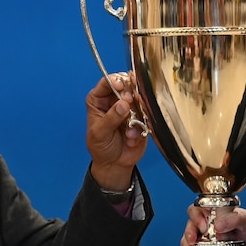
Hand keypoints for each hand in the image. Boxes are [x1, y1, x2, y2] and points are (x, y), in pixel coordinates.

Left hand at [86, 73, 148, 192]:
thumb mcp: (100, 133)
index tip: (121, 88)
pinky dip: (140, 127)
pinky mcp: (141, 118)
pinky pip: (146, 116)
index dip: (115, 82)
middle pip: (127, 87)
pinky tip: (131, 138)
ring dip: (135, 116)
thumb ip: (110, 118)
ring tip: (127, 131)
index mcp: (99, 99)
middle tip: (128, 106)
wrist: (115, 164)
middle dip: (129, 97)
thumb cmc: (101, 147)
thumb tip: (123, 104)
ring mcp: (130, 109)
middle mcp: (114, 101)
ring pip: (139, 100)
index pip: (107, 82)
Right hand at [181, 204, 245, 245]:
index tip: (204, 226)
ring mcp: (210, 239)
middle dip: (189, 232)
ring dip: (187, 244)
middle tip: (193, 240)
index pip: (200, 208)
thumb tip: (218, 224)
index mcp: (218, 212)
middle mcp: (211, 224)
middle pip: (191, 224)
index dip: (197, 216)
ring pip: (191, 239)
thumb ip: (234, 218)